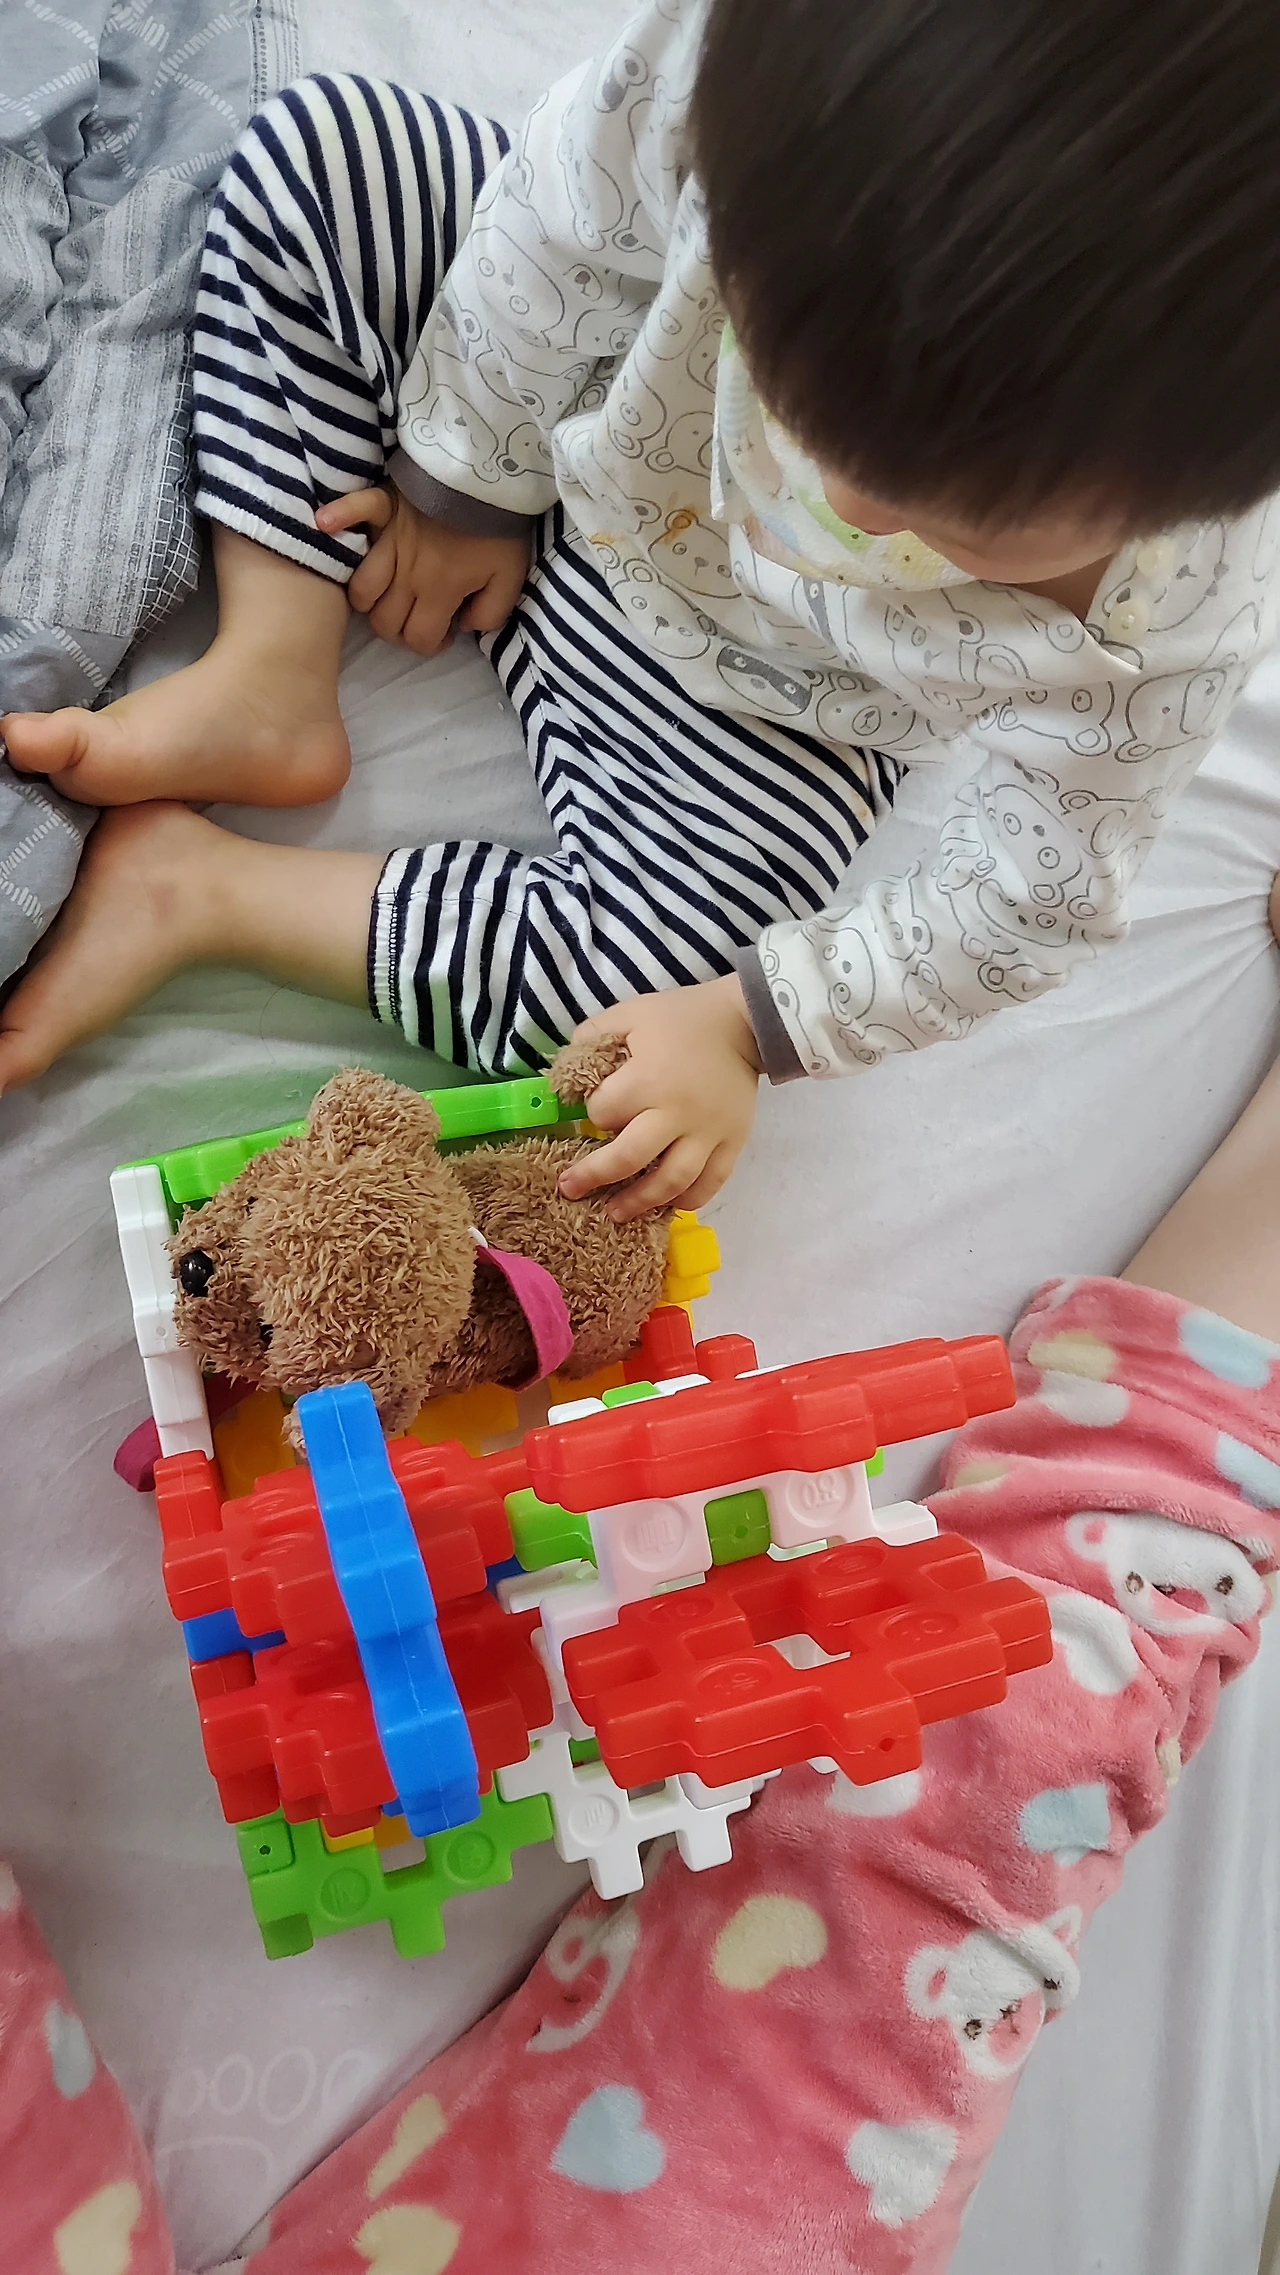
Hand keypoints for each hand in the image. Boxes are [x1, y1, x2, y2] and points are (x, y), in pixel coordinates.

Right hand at [316, 487, 530, 655]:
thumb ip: (491, 612)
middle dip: (399, 630)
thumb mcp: (511, 578)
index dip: (430, 645)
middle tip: (417, 618)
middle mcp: (407, 574)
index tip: (444, 632)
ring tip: (387, 596)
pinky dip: (337, 518)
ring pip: (361, 590)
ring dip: (370, 601)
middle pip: (384, 622)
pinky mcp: (383, 509)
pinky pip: (353, 511)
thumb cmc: (499, 527)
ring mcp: (389, 542)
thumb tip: (464, 626)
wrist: (489, 473)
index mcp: (439, 591)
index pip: (418, 638)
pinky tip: (323, 525)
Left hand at [557, 975, 761, 1221]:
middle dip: (594, 1176)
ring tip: (616, 1213)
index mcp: (648, 1079)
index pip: (604, 1112)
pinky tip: (668, 1205)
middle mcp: (676, 1112)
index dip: (592, 1112)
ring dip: (639, 1202)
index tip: (595, 1109)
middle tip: (570, 1189)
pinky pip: (711, 1182)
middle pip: (630, 1158)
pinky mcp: (733, 1142)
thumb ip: (593, 1036)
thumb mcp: (630, 1013)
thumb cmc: (682, 1018)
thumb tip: (568, 1071)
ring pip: (671, 1182)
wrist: (745, 1021)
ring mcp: (708, 1133)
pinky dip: (689, 1200)